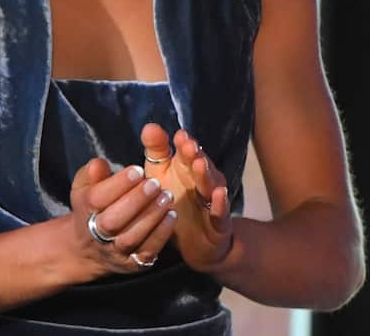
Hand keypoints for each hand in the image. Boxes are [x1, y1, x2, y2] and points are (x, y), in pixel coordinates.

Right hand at [67, 156, 176, 278]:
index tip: (137, 170)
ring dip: (151, 216)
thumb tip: (99, 164)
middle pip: (113, 221)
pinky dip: (161, 234)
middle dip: (136, 200)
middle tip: (155, 183)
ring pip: (131, 238)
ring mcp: (115, 252)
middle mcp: (97, 235)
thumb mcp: (85, 186)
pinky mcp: (132, 264)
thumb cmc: (92, 208)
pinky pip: (147, 252)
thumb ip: (92, 173)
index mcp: (85, 211)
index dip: (118, 184)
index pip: (98, 199)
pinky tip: (171, 215)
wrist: (89, 247)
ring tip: (167, 196)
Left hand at [140, 124, 232, 272]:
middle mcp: (203, 180)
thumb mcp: (161, 175)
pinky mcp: (219, 221)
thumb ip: (156, 151)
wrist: (193, 243)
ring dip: (206, 174)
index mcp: (188, 168)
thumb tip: (149, 126)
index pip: (187, 153)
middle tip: (188, 145)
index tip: (178, 135)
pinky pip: (220, 212)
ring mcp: (213, 200)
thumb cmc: (175, 202)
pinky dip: (221, 203)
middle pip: (199, 165)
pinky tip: (218, 194)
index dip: (183, 144)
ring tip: (200, 164)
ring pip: (211, 185)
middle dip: (195, 155)